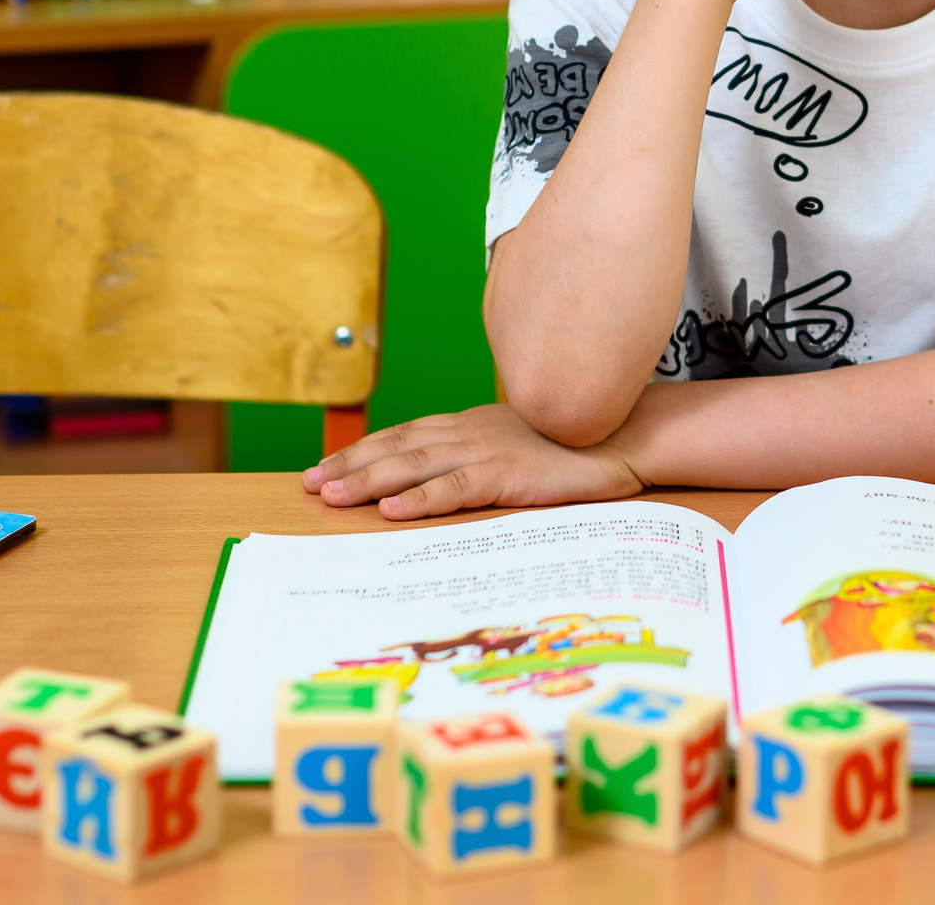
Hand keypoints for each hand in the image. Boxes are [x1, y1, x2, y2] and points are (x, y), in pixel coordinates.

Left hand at [300, 404, 645, 519]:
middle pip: (396, 446)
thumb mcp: (519, 448)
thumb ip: (483, 460)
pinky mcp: (509, 473)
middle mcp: (471, 432)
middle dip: (348, 465)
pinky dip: (420, 498)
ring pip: (414, 465)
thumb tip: (448, 484)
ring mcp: (488, 450)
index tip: (324, 466)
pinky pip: (455, 487)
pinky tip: (391, 509)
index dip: (361, 450)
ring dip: (368, 480)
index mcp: (472, 426)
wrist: (626, 436)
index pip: (404, 435)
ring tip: (331, 495)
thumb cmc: (575, 449)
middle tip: (308, 483)